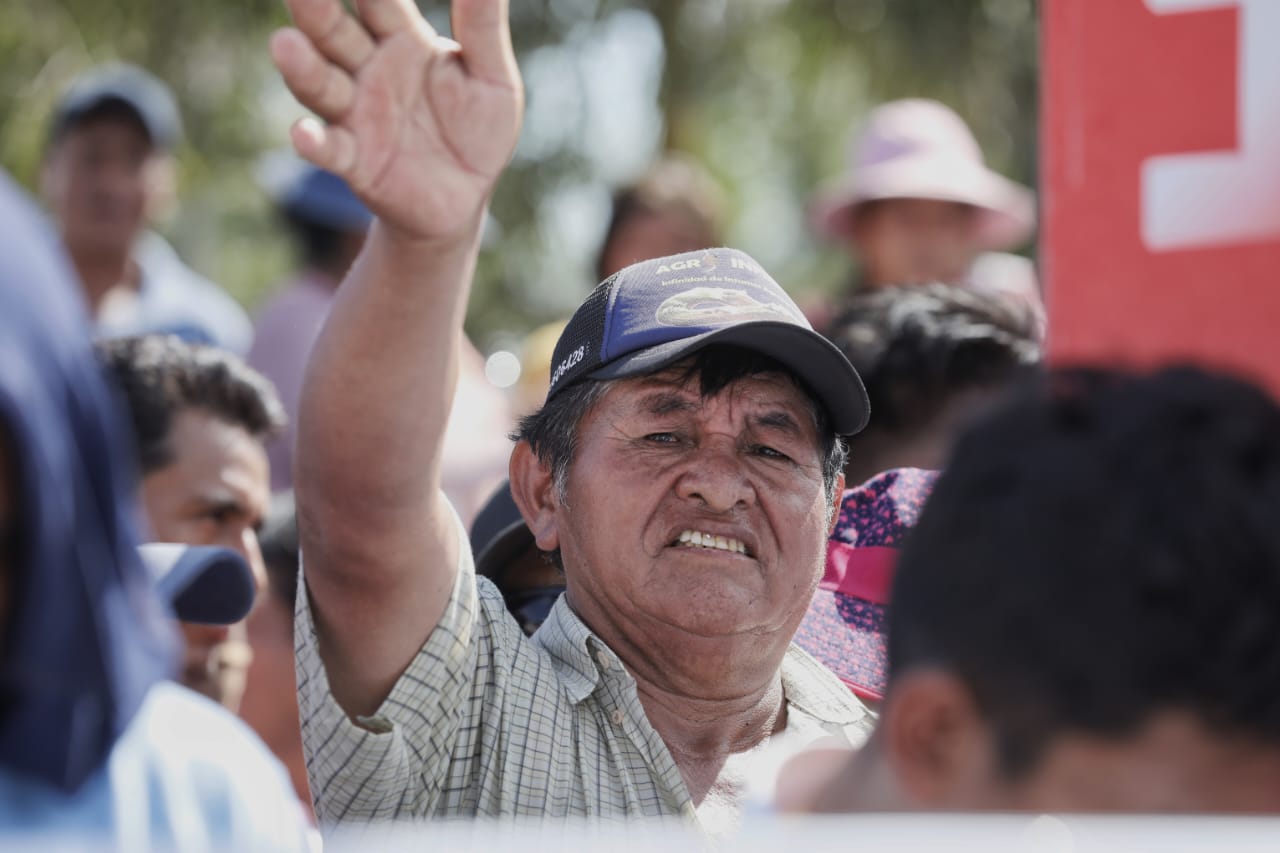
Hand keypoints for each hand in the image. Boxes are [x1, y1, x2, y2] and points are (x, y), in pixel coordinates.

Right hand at [271, 0, 522, 240]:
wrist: (466, 198)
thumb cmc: (477, 130)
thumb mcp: (493, 79)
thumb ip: (483, 29)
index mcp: (403, 40)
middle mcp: (369, 70)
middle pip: (336, 33)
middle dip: (317, 9)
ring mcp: (356, 115)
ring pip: (322, 84)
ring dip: (303, 68)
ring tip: (285, 45)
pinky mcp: (355, 161)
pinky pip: (330, 150)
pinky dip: (313, 143)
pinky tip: (304, 134)